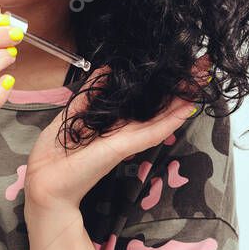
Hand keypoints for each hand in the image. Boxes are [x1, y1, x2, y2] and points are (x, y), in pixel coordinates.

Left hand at [23, 65, 199, 215]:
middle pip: (158, 107)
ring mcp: (127, 140)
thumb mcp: (72, 112)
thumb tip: (106, 70)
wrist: (46, 181)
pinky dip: (171, 119)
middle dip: (180, 88)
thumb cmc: (56, 153)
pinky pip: (152, 131)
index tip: (177, 68)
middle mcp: (125, 131)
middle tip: (202, 67)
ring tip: (201, 80)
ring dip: (183, 99)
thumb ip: (90, 93)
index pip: (143, 102)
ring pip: (162, 118)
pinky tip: (187, 106)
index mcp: (114, 124)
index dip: (161, 86)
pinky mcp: (123, 147)